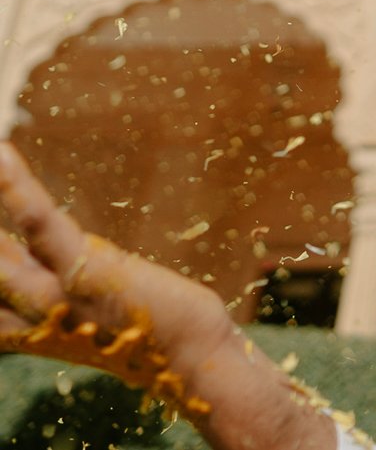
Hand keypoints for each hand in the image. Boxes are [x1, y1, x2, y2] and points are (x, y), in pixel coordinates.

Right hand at [1, 142, 338, 449]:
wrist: (191, 353)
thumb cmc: (136, 322)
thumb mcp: (70, 297)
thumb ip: (35, 269)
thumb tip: (24, 232)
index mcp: (14, 322)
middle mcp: (20, 314)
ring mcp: (50, 295)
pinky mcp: (86, 272)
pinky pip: (43, 226)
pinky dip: (16, 190)